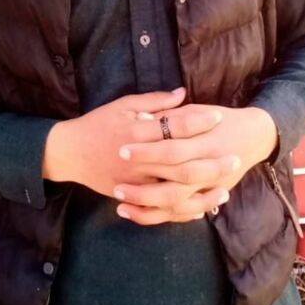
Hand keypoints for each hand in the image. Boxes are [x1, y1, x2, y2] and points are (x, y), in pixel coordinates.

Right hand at [43, 87, 218, 201]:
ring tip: (225, 187)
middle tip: (235, 157)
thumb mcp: (123, 105)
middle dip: (210, 160)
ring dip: (202, 191)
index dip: (198, 120)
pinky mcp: (132, 196)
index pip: (174, 125)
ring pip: (175, 191)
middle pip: (181, 162)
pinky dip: (183, 210)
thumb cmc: (98, 124)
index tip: (219, 116)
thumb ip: (154, 101)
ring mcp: (135, 181)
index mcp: (137, 130)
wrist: (69, 152)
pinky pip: (161, 209)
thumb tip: (183, 93)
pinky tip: (203, 207)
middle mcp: (139, 158)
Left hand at [112, 103, 277, 225]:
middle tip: (116, 183)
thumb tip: (142, 119)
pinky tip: (134, 213)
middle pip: (174, 179)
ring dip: (147, 204)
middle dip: (144, 183)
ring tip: (119, 202)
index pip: (172, 148)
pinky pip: (181, 212)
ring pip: (177, 202)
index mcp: (206, 140)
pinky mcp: (208, 195)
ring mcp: (210, 185)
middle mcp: (209, 166)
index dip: (147, 150)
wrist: (255, 136)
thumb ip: (172, 115)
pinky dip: (160, 215)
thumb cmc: (222, 119)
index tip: (122, 150)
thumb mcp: (199, 111)